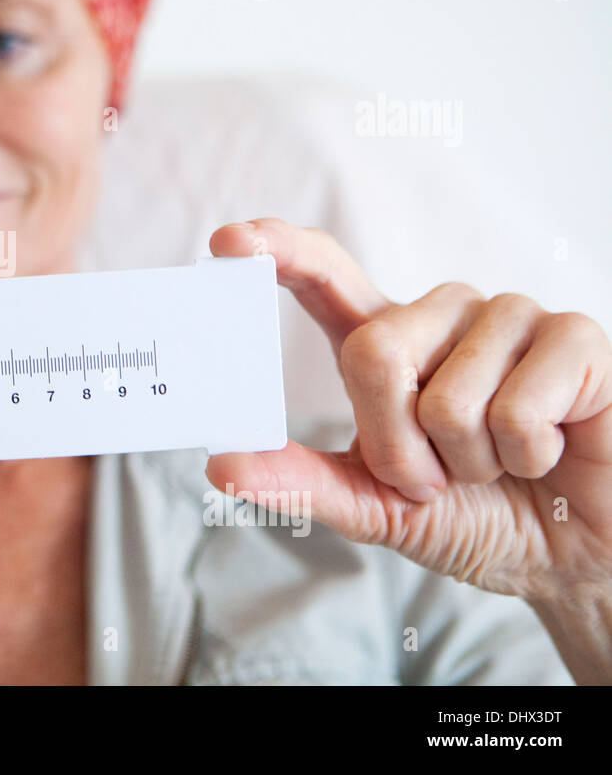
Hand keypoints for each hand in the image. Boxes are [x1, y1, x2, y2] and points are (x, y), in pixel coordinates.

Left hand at [207, 218, 611, 607]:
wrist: (570, 554)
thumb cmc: (474, 514)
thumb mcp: (375, 506)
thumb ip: (301, 483)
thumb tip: (221, 466)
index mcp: (385, 340)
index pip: (325, 275)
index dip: (278, 251)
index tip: (228, 241)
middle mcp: (440, 314)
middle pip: (373, 353)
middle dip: (399, 446)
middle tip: (438, 476)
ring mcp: (509, 316)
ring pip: (447, 395)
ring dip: (469, 461)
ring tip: (502, 462)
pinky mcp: (574, 336)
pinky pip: (517, 408)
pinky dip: (527, 455)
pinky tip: (550, 450)